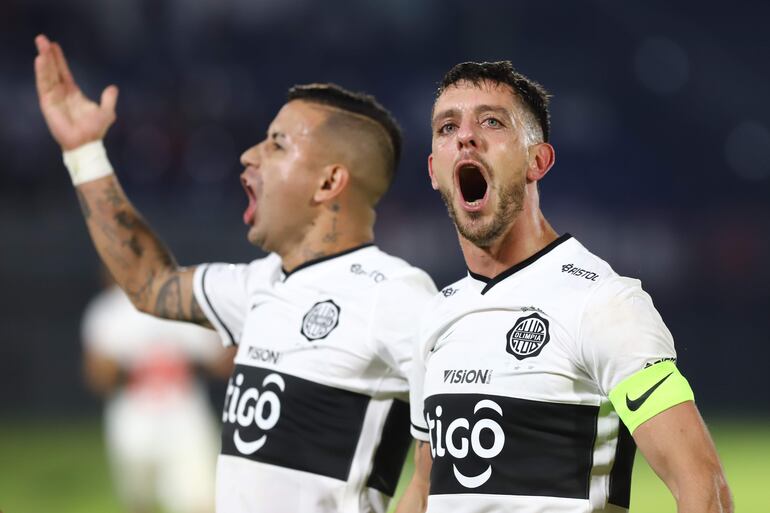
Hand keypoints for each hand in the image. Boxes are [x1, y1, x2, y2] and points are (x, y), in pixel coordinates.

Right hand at [34, 34, 117, 150]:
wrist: (86, 143)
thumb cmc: (95, 130)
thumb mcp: (107, 112)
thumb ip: (109, 99)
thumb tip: (113, 88)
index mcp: (73, 93)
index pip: (64, 72)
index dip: (59, 59)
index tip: (54, 45)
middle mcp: (61, 93)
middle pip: (53, 69)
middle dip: (48, 54)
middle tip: (42, 38)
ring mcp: (54, 97)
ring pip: (47, 74)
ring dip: (43, 59)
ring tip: (40, 44)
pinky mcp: (48, 103)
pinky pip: (44, 84)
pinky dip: (42, 72)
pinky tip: (40, 60)